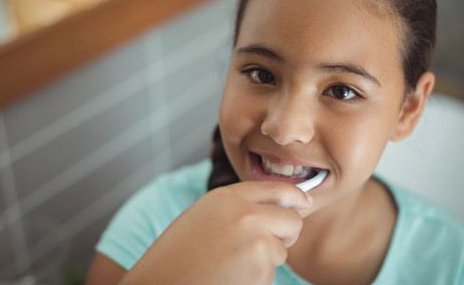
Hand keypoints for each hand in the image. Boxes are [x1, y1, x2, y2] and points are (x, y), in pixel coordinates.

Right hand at [118, 181, 312, 284]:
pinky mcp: (260, 269)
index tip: (305, 202)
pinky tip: (230, 278)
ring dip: (264, 261)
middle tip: (259, 247)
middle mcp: (245, 213)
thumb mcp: (204, 217)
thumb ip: (237, 208)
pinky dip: (256, 279)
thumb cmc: (177, 256)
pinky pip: (271, 273)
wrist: (159, 284)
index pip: (274, 188)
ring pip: (281, 250)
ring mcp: (255, 241)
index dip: (295, 196)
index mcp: (226, 197)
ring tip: (229, 265)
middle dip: (284, 234)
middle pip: (291, 219)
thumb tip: (280, 207)